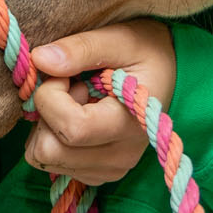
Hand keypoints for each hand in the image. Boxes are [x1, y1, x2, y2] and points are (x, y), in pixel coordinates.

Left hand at [23, 20, 175, 185]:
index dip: (51, 96)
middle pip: (48, 151)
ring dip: (49, 125)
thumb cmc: (148, 51)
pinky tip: (78, 116)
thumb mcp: (120, 39)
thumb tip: (40, 60)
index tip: (64, 74)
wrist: (171, 72)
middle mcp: (121, 156)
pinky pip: (52, 163)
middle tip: (70, 89)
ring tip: (77, 101)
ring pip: (44, 158)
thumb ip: (81, 48)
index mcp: (130, 124)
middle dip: (46, 113)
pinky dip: (54, 138)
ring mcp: (110, 169)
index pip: (70, 128)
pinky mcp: (98, 173)